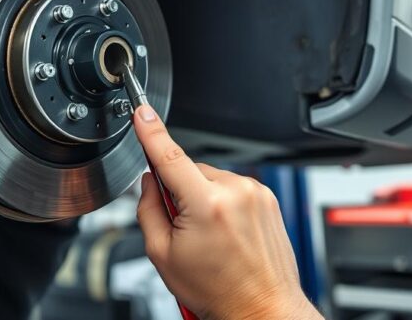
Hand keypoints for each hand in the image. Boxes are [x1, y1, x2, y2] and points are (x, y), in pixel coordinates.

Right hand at [133, 105, 319, 319]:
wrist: (263, 309)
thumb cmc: (217, 291)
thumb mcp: (163, 255)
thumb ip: (148, 210)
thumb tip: (149, 183)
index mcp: (206, 204)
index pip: (169, 155)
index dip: (151, 131)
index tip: (142, 111)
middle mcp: (236, 191)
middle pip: (190, 172)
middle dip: (180, 192)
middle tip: (185, 229)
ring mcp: (256, 193)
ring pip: (211, 180)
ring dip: (203, 198)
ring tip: (211, 238)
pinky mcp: (268, 198)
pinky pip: (233, 188)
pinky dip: (223, 204)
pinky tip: (227, 234)